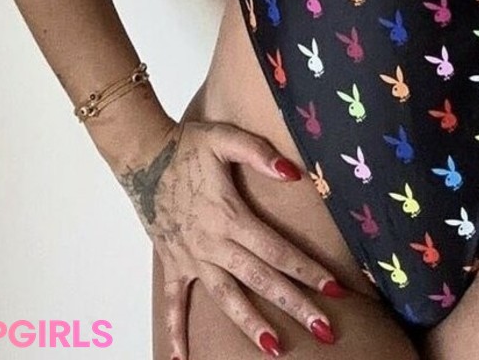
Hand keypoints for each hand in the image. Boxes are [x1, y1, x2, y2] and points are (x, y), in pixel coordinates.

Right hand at [111, 116, 349, 358]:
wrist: (142, 155)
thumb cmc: (188, 145)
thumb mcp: (225, 138)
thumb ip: (259, 153)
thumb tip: (293, 172)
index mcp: (230, 215)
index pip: (277, 249)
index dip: (308, 269)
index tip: (336, 289)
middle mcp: (212, 243)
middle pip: (260, 280)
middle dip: (294, 305)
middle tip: (325, 330)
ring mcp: (191, 258)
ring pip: (225, 298)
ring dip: (250, 324)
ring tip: (275, 349)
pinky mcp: (172, 263)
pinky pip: (173, 303)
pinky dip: (174, 332)